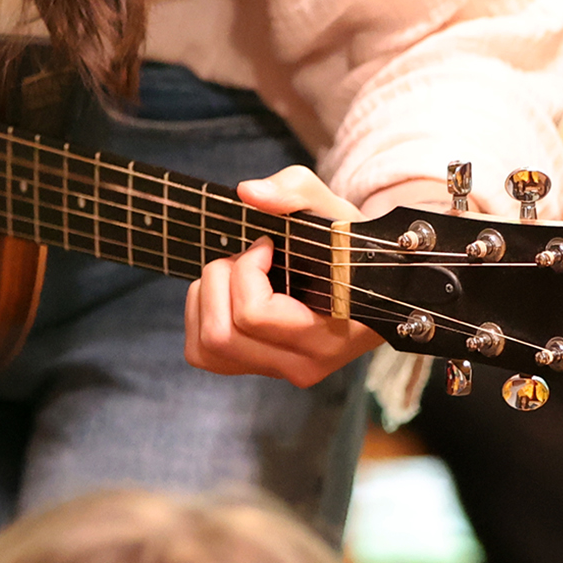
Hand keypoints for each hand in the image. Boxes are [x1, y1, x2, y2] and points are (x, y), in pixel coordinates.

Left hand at [185, 166, 380, 386]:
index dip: (247, 269)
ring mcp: (277, 371)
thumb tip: (248, 193)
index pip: (255, 315)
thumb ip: (296, 192)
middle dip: (221, 280)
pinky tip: (227, 293)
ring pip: (206, 347)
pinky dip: (201, 315)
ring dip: (207, 297)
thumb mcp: (332, 209)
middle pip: (221, 334)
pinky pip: (201, 353)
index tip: (267, 244)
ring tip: (237, 274)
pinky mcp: (254, 368)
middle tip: (246, 257)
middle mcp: (304, 364)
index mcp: (330, 333)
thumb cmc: (345, 246)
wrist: (362, 280)